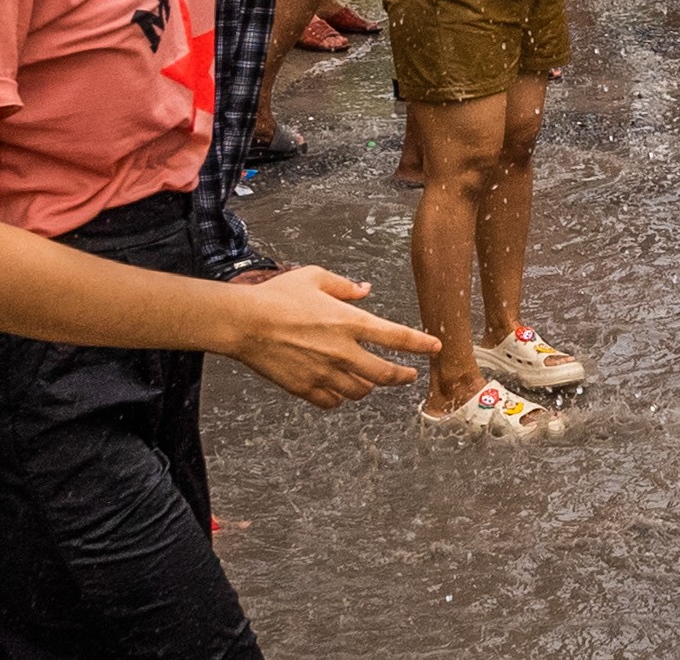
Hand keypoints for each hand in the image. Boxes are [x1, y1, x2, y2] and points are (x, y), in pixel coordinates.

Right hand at [226, 266, 439, 408]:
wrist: (244, 323)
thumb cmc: (277, 296)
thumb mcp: (315, 277)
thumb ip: (345, 286)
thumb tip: (365, 289)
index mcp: (350, 322)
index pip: (397, 337)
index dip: (421, 344)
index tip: (435, 347)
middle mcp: (343, 351)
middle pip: (385, 374)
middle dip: (403, 376)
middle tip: (409, 375)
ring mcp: (324, 373)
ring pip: (360, 391)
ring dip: (369, 386)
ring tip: (369, 380)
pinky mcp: (305, 388)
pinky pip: (332, 402)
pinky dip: (340, 397)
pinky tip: (339, 390)